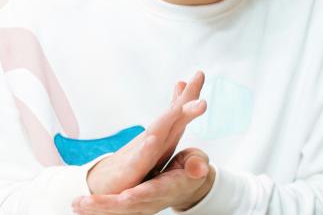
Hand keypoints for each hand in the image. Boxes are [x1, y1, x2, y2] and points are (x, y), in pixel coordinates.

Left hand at [72, 148, 213, 214]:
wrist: (186, 187)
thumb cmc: (189, 170)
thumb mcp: (198, 162)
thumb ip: (196, 164)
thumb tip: (198, 168)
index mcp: (169, 187)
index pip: (154, 191)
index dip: (141, 194)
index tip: (126, 195)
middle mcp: (152, 200)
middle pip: (127, 207)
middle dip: (105, 206)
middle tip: (83, 202)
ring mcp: (141, 206)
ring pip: (116, 212)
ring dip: (95, 210)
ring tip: (76, 204)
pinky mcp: (132, 208)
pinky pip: (112, 213)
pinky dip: (96, 211)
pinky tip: (78, 208)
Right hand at [87, 72, 206, 195]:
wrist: (102, 187)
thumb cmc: (135, 163)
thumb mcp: (160, 145)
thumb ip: (174, 125)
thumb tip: (184, 104)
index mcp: (164, 135)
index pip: (178, 111)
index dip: (190, 93)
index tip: (200, 73)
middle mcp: (152, 140)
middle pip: (171, 116)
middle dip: (186, 98)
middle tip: (199, 77)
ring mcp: (140, 154)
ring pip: (156, 134)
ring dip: (168, 119)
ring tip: (180, 106)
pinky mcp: (129, 172)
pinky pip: (139, 160)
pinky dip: (145, 150)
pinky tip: (152, 139)